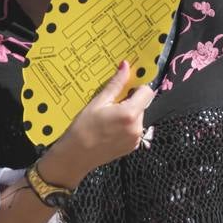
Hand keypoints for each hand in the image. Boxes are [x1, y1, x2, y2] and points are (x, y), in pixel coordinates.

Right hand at [40, 60, 154, 183]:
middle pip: (142, 104)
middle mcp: (138, 127)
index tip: (125, 87)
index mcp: (130, 113)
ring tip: (108, 118)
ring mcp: (136, 138)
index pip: (147, 91)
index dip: (137, 87)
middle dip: (130, 101)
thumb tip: (126, 66)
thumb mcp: (98, 102)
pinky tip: (111, 128)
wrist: (76, 155)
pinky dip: (126, 126)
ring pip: (138, 117)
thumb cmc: (83, 127)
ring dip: (128, 114)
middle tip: (111, 105)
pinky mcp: (133, 146)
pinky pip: (134, 129)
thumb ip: (116, 84)